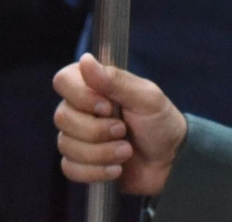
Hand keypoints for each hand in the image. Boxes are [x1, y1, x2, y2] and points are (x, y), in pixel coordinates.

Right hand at [53, 54, 186, 196]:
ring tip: (126, 151)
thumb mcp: (146, 98)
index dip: (81, 96)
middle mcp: (79, 109)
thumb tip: (85, 60)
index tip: (107, 106)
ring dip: (101, 153)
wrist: (170, 161)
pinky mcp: (79, 163)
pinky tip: (116, 169)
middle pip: (62, 117)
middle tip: (123, 131)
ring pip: (66, 145)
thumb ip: (116, 80)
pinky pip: (70, 168)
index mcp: (93, 85)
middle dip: (96, 130)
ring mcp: (77, 137)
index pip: (63, 81)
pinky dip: (95, 172)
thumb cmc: (160, 122)